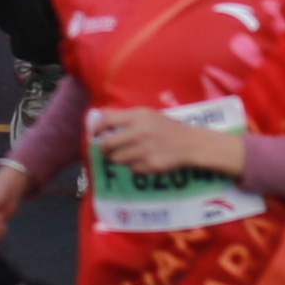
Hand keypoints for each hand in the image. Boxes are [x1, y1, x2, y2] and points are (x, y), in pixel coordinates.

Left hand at [88, 106, 248, 176]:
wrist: (190, 143)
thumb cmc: (165, 127)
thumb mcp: (148, 115)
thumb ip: (126, 117)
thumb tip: (100, 119)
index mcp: (138, 116)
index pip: (107, 120)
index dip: (97, 129)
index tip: (95, 134)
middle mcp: (140, 132)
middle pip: (108, 144)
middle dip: (104, 149)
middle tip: (107, 150)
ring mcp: (144, 149)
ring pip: (117, 159)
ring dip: (118, 159)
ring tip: (126, 156)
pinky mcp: (149, 165)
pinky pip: (131, 169)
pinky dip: (133, 167)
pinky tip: (143, 161)